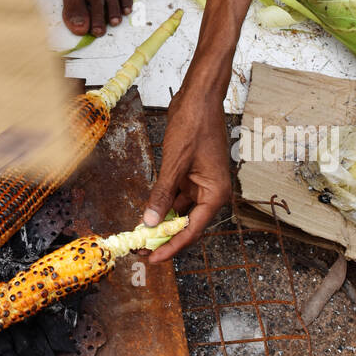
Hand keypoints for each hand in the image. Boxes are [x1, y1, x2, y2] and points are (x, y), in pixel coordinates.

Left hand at [141, 84, 231, 263]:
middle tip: (141, 250)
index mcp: (215, 193)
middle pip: (186, 223)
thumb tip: (150, 221)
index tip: (153, 258)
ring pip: (179, 211)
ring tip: (139, 235)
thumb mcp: (175, 162)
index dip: (172, 246)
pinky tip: (146, 212)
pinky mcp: (189, 173)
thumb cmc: (194, 125)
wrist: (198, 97)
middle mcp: (210, 191)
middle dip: (164, 237)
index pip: (192, 229)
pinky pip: (175, 195)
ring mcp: (200, 182)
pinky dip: (161, 204)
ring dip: (160, 222)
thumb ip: (162, 193)